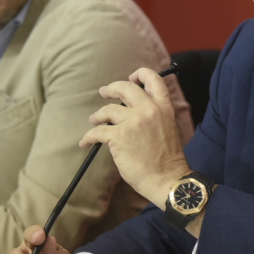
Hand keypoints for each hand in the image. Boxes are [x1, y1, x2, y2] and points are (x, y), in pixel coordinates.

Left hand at [80, 67, 189, 205]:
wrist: (166, 178)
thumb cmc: (166, 159)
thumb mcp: (167, 127)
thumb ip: (153, 114)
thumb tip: (132, 110)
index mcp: (164, 107)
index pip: (153, 78)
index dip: (139, 74)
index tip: (131, 77)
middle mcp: (149, 110)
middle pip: (125, 87)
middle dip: (111, 88)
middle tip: (104, 92)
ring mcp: (133, 122)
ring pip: (107, 110)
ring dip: (98, 116)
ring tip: (94, 121)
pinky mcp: (118, 136)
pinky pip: (97, 132)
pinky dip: (88, 137)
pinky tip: (86, 142)